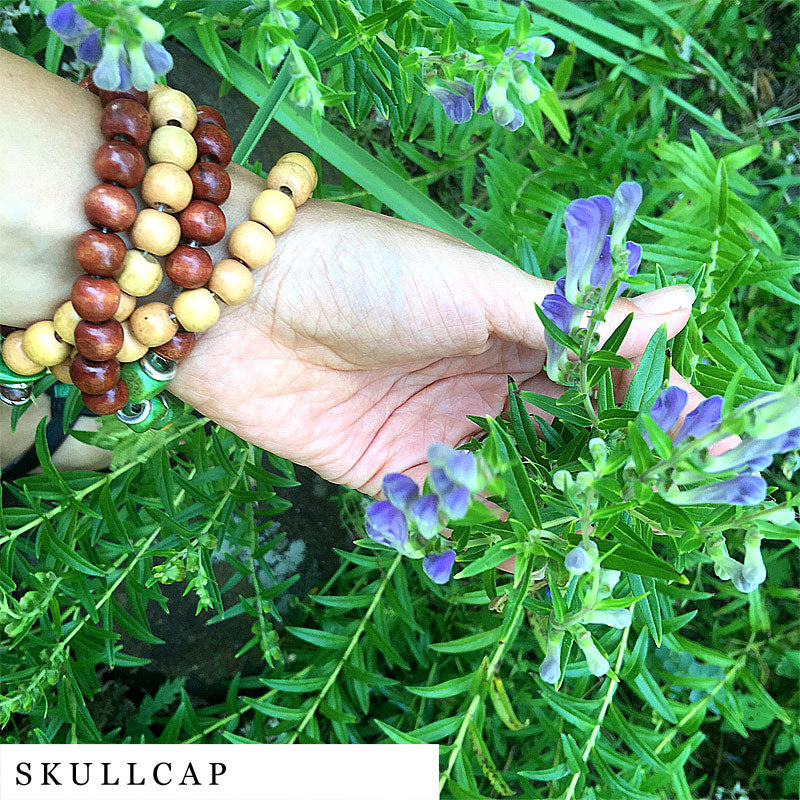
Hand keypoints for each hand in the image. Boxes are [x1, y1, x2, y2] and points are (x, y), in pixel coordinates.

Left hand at [171, 201, 698, 493]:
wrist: (242, 303)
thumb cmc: (365, 272)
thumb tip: (681, 306)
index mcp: (506, 329)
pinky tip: (521, 560)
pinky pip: (447, 512)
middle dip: (601, 463)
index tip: (692, 429)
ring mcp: (434, 430)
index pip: (591, 370)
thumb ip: (567, 316)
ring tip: (596, 541)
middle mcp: (476, 382)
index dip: (640, 396)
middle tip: (650, 499)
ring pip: (510, 479)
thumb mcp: (476, 286)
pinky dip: (481, 535)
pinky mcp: (386, 474)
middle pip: (556, 431)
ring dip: (549, 507)